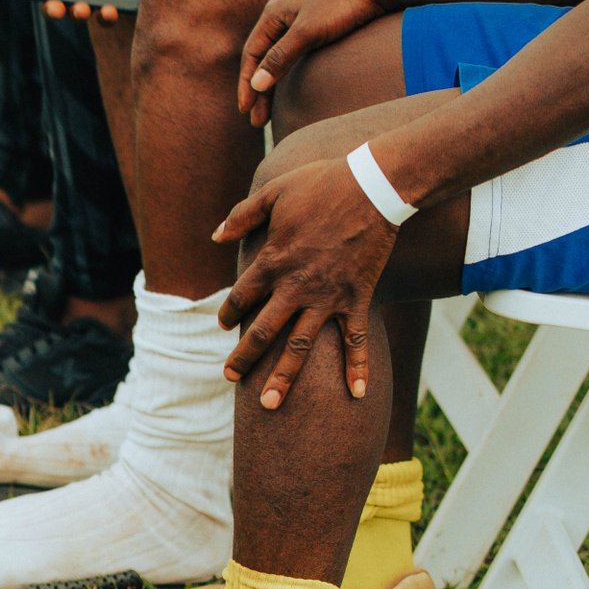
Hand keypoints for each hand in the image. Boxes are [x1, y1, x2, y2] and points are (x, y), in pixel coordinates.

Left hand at [214, 153, 396, 406]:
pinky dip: (358, 368)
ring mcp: (328, 297)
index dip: (230, 312)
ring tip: (269, 405)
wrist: (373, 187)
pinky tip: (357, 395)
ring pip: (301, 346)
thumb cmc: (322, 184)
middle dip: (245, 358)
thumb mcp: (275, 192)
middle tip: (230, 378)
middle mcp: (296, 286)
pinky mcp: (357, 299)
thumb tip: (215, 235)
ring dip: (284, 377)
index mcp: (274, 260)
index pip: (243, 295)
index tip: (224, 326)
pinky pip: (356, 341)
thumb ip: (243, 215)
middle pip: (264, 331)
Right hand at [237, 0, 394, 125]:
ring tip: (269, 115)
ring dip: (272, 85)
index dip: (246, 83)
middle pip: (262, 57)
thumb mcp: (308, 33)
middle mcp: (282, 15)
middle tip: (257, 121)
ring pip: (278, 58)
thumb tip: (256, 85)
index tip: (246, 111)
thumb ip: (281, 58)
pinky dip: (287, 74)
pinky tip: (290, 90)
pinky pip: (294, 55)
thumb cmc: (342, 5)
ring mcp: (300, 20)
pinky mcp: (318, 27)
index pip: (251, 53)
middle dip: (257, 90)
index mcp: (273, 12)